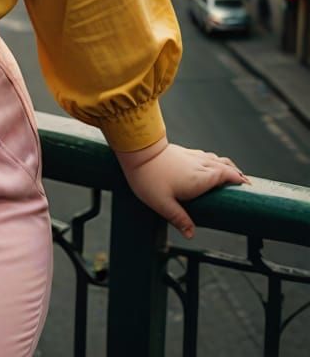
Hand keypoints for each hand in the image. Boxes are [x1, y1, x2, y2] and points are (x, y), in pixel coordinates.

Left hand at [116, 139, 249, 238]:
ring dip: (227, 166)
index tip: (249, 187)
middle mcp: (199, 165)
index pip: (225, 175)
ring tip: (234, 175)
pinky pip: (205, 155)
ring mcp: (191, 156)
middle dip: (237, 174)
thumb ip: (179, 218)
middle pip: (225, 166)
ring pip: (216, 158)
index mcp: (199, 178)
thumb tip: (191, 234)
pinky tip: (212, 164)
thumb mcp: (163, 204)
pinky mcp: (183, 152)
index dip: (238, 179)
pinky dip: (215, 160)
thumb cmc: (148, 178)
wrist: (137, 152)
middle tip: (246, 184)